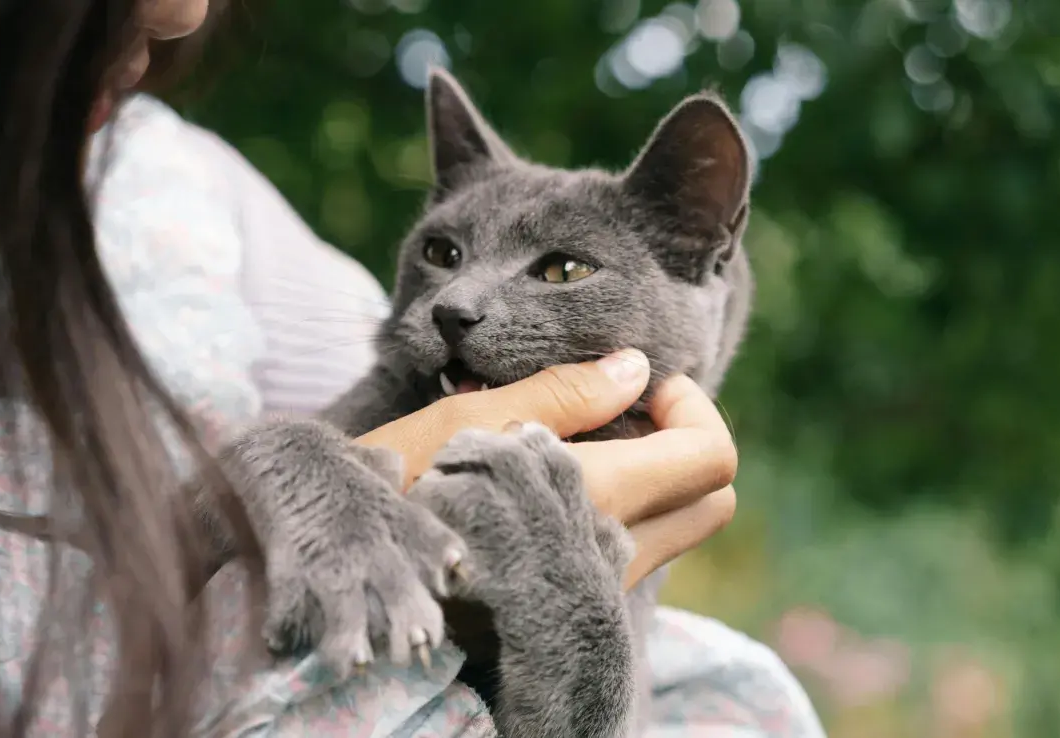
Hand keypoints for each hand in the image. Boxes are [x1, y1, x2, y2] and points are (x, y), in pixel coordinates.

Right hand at [354, 349, 737, 586]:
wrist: (346, 574)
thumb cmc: (395, 486)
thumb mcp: (470, 425)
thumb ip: (564, 394)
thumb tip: (636, 368)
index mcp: (597, 500)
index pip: (710, 456)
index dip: (690, 405)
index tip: (635, 385)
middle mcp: (611, 556)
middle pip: (712, 499)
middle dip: (685, 441)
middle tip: (623, 410)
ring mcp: (595, 588)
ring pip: (677, 527)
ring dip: (656, 474)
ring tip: (583, 440)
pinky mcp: (572, 602)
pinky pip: (636, 549)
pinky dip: (625, 505)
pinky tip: (559, 480)